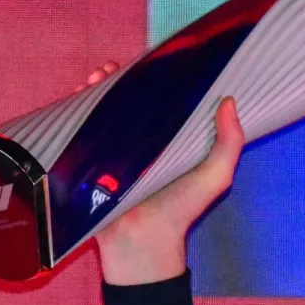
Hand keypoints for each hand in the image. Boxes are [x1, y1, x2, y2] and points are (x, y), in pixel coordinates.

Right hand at [78, 61, 245, 284]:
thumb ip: (229, 144)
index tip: (152, 61)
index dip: (157, 78)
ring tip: (94, 78)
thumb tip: (230, 102)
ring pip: (102, 109)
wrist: (142, 243)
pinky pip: (80, 130)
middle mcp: (143, 140)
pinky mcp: (90, 161)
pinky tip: (75, 97)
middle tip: (113, 69)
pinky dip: (75, 111)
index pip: (164, 100)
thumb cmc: (181, 210)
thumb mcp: (215, 177)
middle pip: (129, 99)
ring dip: (95, 89)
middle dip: (119, 79)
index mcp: (172, 139)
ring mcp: (114, 149)